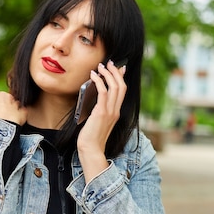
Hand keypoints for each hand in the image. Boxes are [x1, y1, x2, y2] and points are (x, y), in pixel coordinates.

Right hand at [0, 90, 27, 125]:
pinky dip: (19, 114)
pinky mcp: (23, 110)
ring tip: (7, 116)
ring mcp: (16, 102)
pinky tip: (15, 119)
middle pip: (4, 97)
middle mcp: (7, 96)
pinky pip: (22, 110)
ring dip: (11, 108)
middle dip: (2, 103)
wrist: (2, 125)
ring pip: (14, 103)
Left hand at [77, 61, 126, 180]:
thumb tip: (92, 98)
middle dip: (115, 72)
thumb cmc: (91, 138)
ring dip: (107, 74)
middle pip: (121, 86)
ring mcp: (110, 112)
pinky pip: (103, 92)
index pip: (122, 91)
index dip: (121, 78)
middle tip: (109, 63)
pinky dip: (98, 81)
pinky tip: (93, 76)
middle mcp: (116, 111)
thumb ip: (98, 111)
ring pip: (114, 87)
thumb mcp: (97, 122)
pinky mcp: (101, 113)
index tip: (118, 68)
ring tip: (100, 66)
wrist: (91, 150)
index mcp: (116, 113)